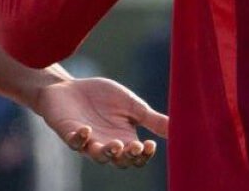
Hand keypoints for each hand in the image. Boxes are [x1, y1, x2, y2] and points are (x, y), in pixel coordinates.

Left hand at [31, 77, 169, 168]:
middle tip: (133, 146)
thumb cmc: (101, 97)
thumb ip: (152, 118)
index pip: (137, 157)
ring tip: (114, 144)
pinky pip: (74, 142)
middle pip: (120, 161)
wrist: (69, 86)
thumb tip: (179, 128)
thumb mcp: (131, 105)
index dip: (144, 155)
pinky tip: (86, 129)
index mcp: (124, 139)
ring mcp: (87, 141)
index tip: (150, 144)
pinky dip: (79, 138)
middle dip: (127, 156)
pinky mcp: (69, 133)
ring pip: (98, 156)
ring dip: (107, 152)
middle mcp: (107, 144)